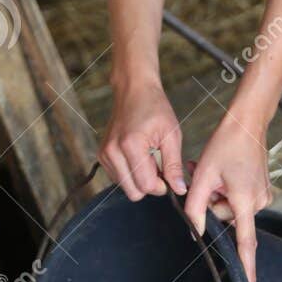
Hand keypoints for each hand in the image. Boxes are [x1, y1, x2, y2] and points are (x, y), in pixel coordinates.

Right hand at [100, 76, 186, 200]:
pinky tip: (138, 157)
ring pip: (125, 187)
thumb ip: (174, 165)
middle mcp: (113, 152)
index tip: (168, 175)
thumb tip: (179, 190)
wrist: (133, 90)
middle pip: (133, 192)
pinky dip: (130, 173)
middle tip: (159, 168)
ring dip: (139, 180)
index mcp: (131, 145)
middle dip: (149, 185)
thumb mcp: (171, 135)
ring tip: (149, 159)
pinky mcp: (102, 155)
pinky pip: (118, 178)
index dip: (161, 186)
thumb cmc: (155, 108)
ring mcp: (105, 154)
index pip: (145, 185)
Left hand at [184, 113, 272, 281]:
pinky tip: (220, 172)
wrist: (247, 122)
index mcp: (245, 202)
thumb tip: (196, 231)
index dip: (246, 268)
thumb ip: (196, 206)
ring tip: (208, 171)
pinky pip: (238, 199)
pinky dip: (225, 189)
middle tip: (199, 178)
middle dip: (211, 203)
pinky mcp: (261, 189)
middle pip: (226, 219)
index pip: (245, 244)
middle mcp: (258, 202)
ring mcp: (262, 195)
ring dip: (216, 194)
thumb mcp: (203, 175)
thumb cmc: (225, 145)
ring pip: (230, 208)